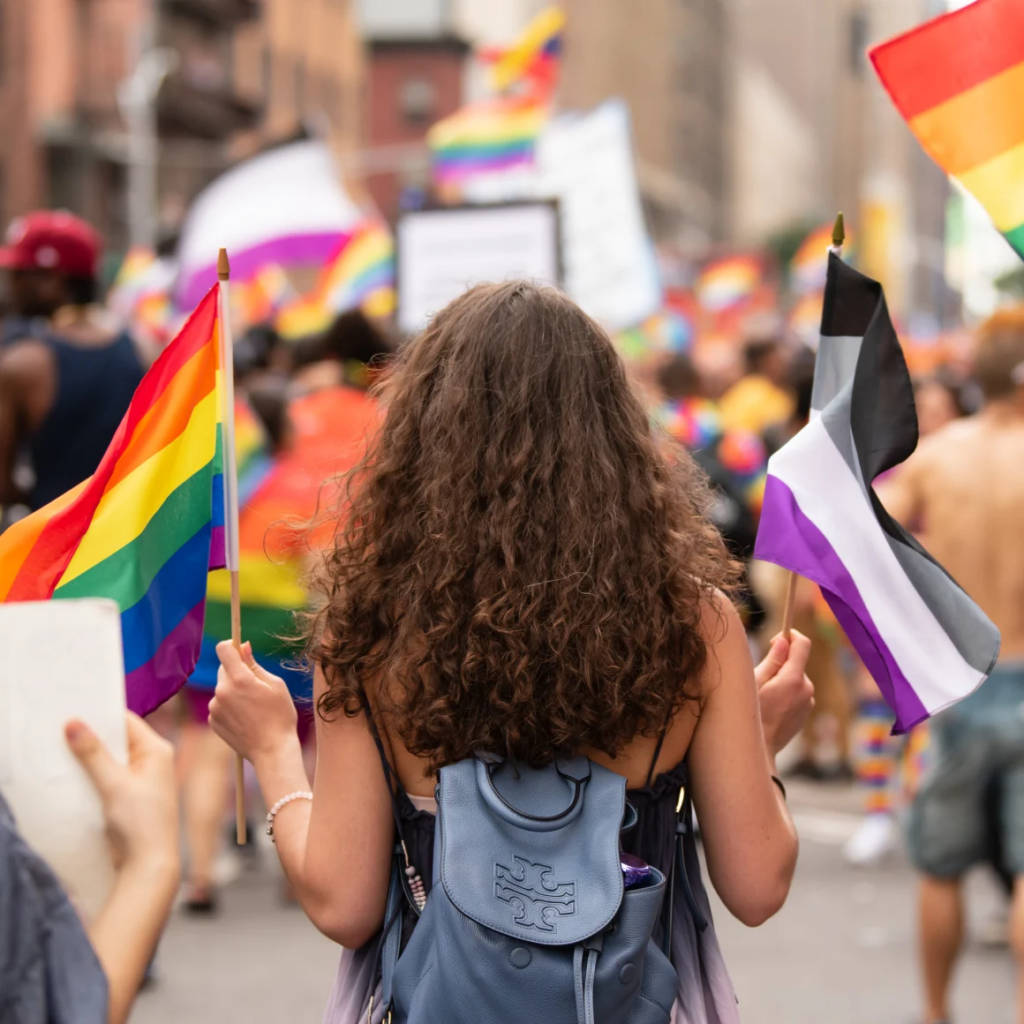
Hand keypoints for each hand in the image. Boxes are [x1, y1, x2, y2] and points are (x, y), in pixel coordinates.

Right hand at [65, 712, 179, 874]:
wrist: (149, 864)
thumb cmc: (140, 822)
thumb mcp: (114, 784)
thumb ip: (93, 754)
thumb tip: (75, 723)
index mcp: (156, 750)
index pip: (127, 722)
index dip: (101, 715)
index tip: (73, 710)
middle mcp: (153, 761)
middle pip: (118, 740)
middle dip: (92, 737)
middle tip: (62, 729)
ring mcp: (143, 779)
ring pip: (112, 759)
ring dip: (91, 758)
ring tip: (62, 750)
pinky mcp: (132, 796)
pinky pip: (110, 777)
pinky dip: (94, 775)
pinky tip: (74, 775)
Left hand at [210, 640, 297, 764]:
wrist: (272, 751)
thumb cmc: (280, 716)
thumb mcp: (275, 685)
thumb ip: (255, 665)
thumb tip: (243, 646)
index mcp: (240, 680)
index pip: (224, 649)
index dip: (231, 646)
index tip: (240, 651)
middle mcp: (222, 691)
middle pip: (224, 669)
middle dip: (237, 672)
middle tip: (255, 687)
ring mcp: (215, 707)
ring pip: (222, 688)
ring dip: (233, 691)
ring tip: (252, 707)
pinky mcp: (213, 720)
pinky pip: (219, 704)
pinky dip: (229, 706)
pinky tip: (245, 718)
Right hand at [754, 630, 813, 757]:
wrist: (759, 750)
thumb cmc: (751, 714)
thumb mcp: (755, 683)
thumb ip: (771, 660)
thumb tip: (782, 640)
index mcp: (794, 679)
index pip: (802, 644)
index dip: (790, 635)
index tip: (778, 638)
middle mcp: (807, 688)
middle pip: (797, 662)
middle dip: (781, 662)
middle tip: (760, 674)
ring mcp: (809, 701)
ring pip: (796, 677)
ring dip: (783, 678)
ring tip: (764, 694)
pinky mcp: (807, 710)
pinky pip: (798, 691)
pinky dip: (787, 691)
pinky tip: (772, 705)